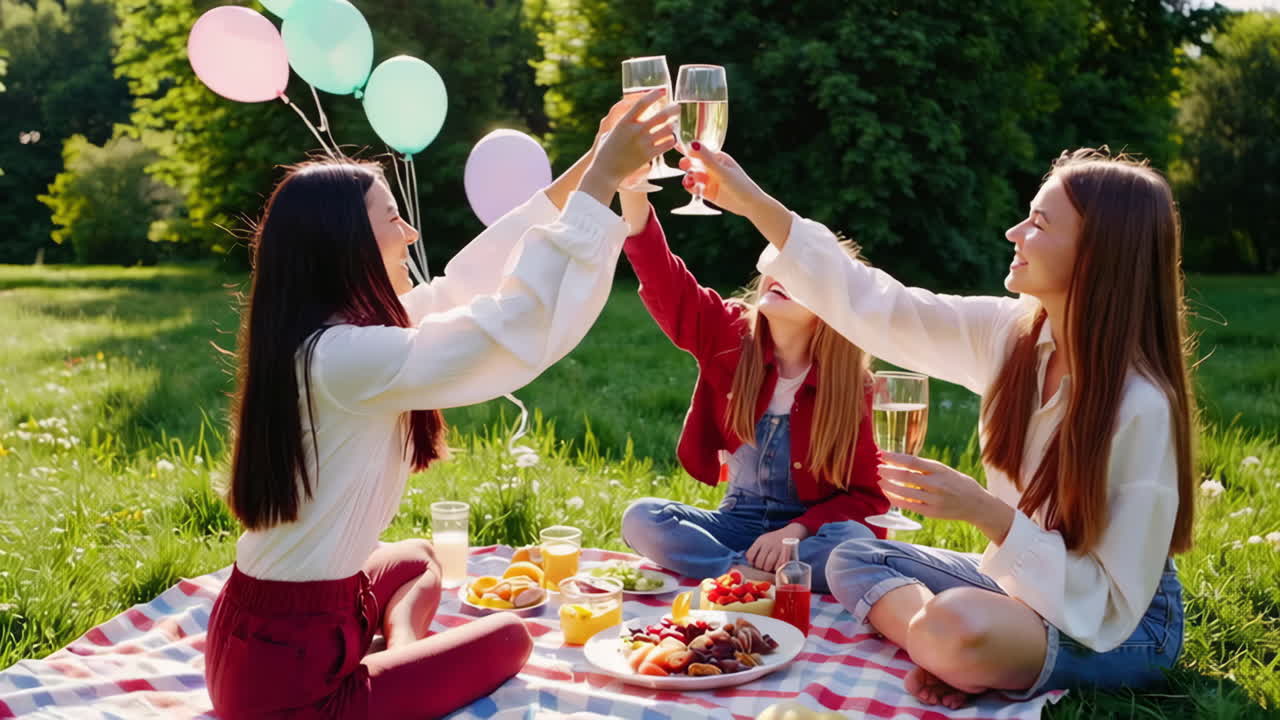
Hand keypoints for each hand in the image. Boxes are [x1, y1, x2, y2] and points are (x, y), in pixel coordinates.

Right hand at [581, 89, 678, 194]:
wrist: (605, 171)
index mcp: (624, 122)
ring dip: (673, 126)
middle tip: (677, 107)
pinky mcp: (648, 156)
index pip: (642, 103)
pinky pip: (667, 144)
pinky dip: (671, 140)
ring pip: (668, 130)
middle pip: (661, 115)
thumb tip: (631, 113)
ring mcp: (643, 143)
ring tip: (674, 125)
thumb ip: (623, 122)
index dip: (654, 94)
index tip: (663, 90)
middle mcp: (635, 131)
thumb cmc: (605, 151)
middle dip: (673, 109)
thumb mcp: (610, 131)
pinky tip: (671, 139)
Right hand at [678, 145, 769, 217]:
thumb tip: (692, 143)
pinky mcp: (707, 192)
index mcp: (717, 157)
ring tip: (690, 181)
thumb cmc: (739, 184)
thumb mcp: (722, 171)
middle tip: (684, 165)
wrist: (749, 204)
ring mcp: (709, 180)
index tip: (675, 143)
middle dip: (687, 163)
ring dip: (689, 177)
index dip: (687, 146)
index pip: (699, 149)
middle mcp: (712, 167)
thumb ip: (706, 159)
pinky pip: (695, 188)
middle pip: (693, 162)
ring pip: (692, 176)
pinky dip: (691, 187)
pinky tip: (691, 187)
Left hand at [746, 523, 808, 573]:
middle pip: (759, 562)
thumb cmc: (774, 539)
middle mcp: (768, 544)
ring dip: (768, 569)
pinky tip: (776, 566)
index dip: (751, 562)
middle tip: (763, 566)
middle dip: (760, 567)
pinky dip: (776, 568)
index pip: (750, 555)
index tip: (754, 562)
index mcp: (761, 541)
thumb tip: (750, 562)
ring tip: (769, 567)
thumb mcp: (763, 539)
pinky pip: (778, 566)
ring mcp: (777, 549)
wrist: (790, 533)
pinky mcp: (785, 554)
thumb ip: (756, 549)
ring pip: (768, 565)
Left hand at [877, 452, 1013, 541]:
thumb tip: (897, 461)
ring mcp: (934, 500)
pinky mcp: (931, 512)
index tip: (881, 454)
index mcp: (940, 469)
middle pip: (905, 477)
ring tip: (880, 481)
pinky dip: (895, 499)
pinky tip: (889, 494)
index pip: (912, 461)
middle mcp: (937, 484)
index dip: (894, 457)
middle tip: (878, 468)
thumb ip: (924, 467)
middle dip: (888, 472)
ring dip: (888, 486)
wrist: (976, 505)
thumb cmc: (957, 483)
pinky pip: (908, 505)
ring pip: (904, 492)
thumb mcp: (944, 470)